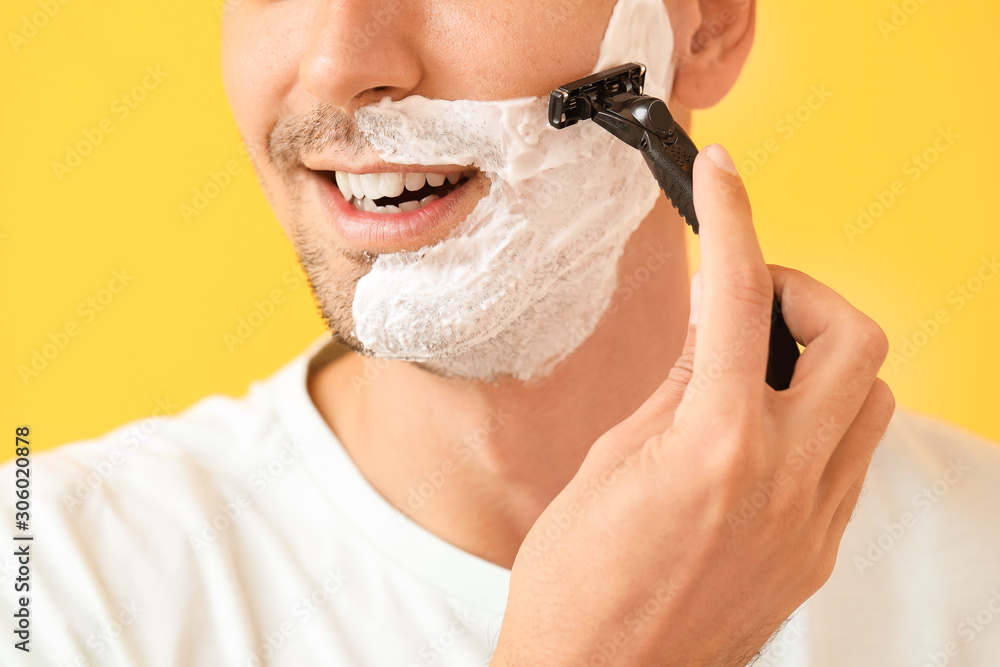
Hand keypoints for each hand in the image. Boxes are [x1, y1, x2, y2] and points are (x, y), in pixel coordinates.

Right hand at [491, 144, 894, 666]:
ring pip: (874, 400)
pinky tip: (765, 429)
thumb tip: (715, 333)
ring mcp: (812, 524)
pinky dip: (822, 419)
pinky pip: (853, 460)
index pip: (742, 299)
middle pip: (858, 340)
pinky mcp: (815, 555)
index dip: (734, 217)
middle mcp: (785, 482)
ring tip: (759, 367)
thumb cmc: (575, 583)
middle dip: (808, 294)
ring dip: (826, 358)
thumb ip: (677, 390)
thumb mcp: (611, 463)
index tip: (723, 176)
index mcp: (718, 447)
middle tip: (750, 300)